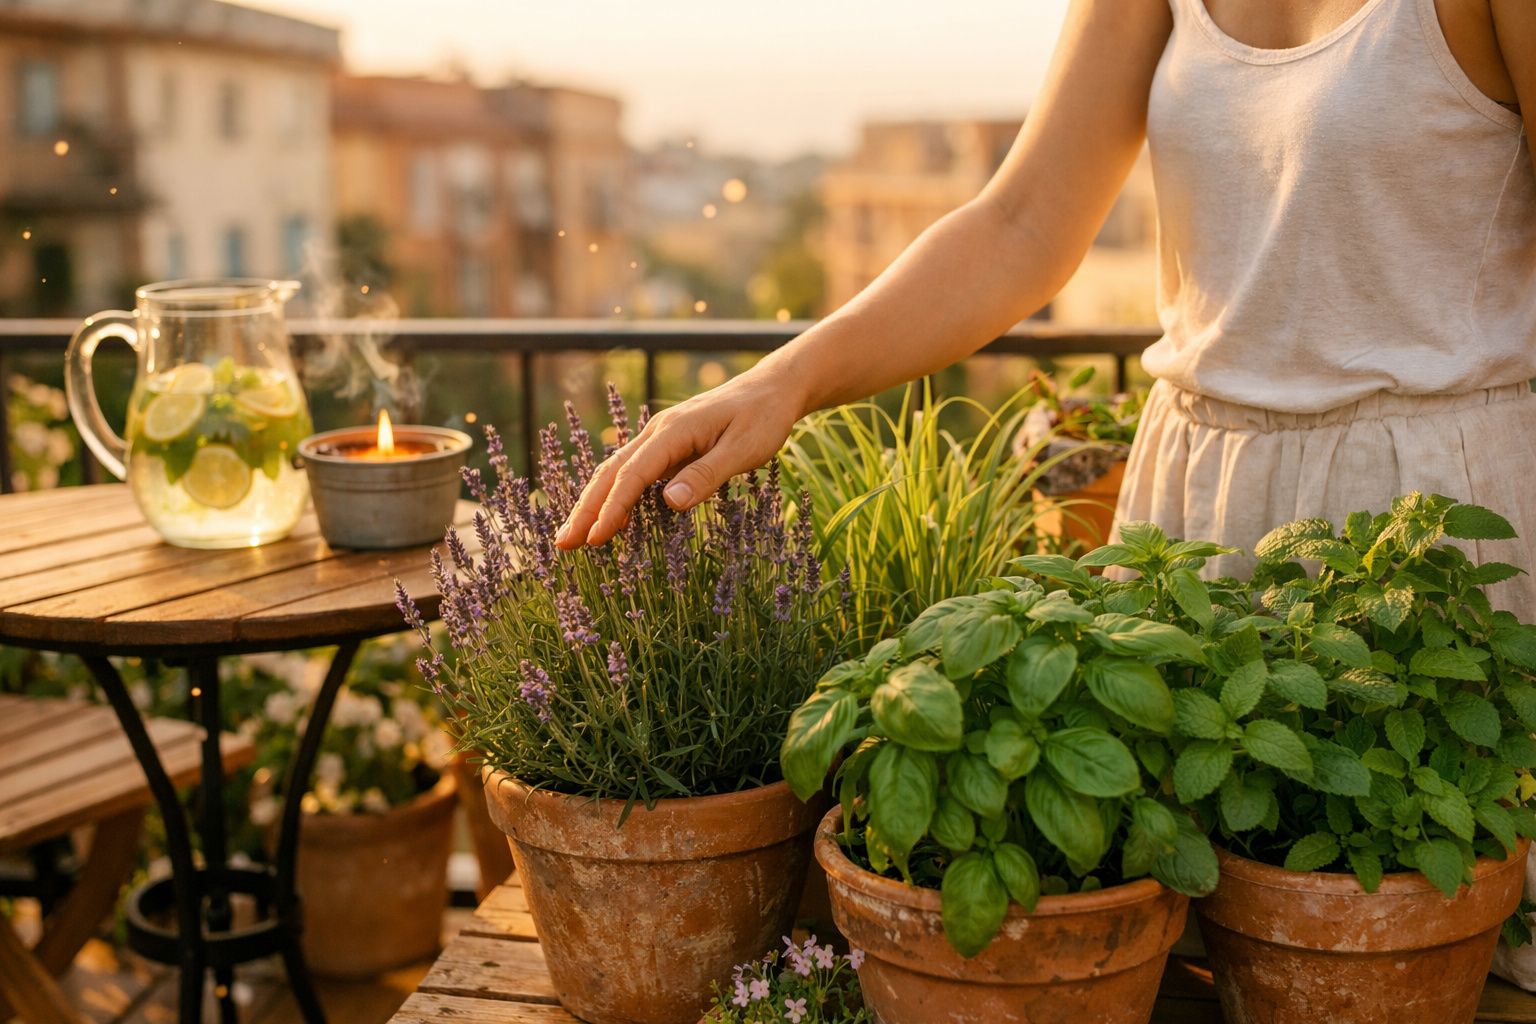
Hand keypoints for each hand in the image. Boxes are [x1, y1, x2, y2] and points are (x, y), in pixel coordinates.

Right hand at [555, 366, 806, 547]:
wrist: (772, 388)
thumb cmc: (763, 418)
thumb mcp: (744, 449)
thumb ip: (707, 475)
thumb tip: (669, 502)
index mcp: (674, 431)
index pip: (633, 475)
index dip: (612, 509)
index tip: (596, 540)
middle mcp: (659, 432)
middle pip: (611, 473)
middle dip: (585, 509)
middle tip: (562, 544)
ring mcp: (661, 438)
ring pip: (616, 472)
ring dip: (593, 504)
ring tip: (573, 537)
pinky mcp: (669, 446)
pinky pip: (633, 472)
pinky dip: (614, 495)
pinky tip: (610, 519)